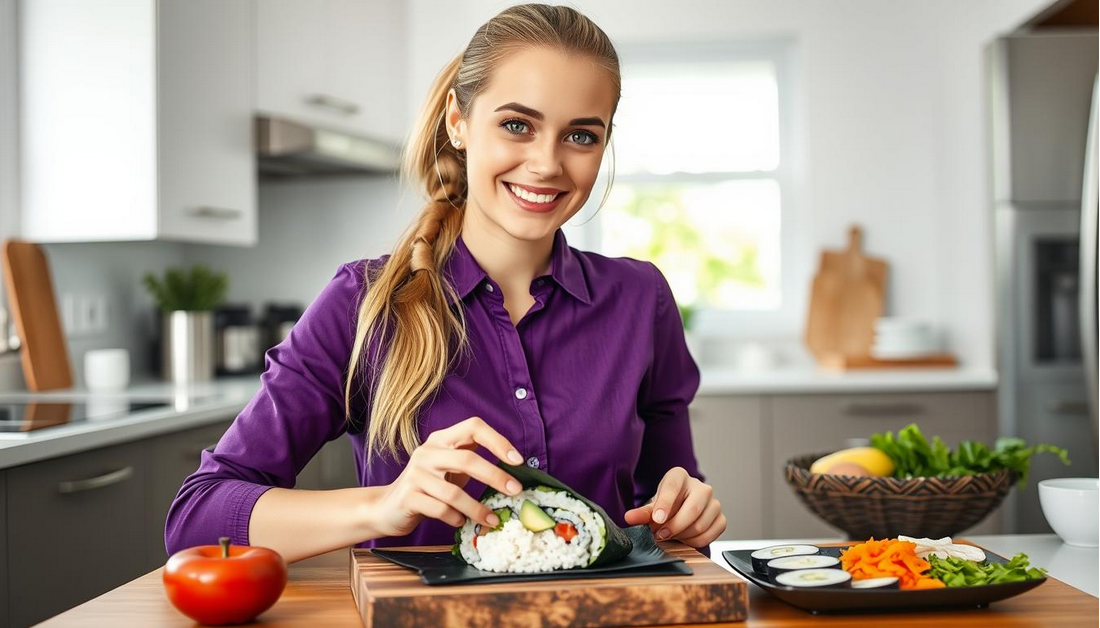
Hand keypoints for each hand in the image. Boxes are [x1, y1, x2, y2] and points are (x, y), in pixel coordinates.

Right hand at [368, 417, 524, 537]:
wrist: (387, 507)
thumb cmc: (429, 487)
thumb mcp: (450, 468)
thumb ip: (473, 462)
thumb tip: (514, 470)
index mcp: (441, 439)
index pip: (473, 426)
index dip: (498, 441)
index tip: (517, 460)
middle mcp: (427, 452)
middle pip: (467, 459)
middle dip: (495, 476)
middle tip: (515, 491)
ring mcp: (416, 474)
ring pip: (454, 492)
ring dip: (477, 508)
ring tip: (492, 519)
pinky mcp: (408, 497)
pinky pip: (439, 509)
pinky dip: (455, 518)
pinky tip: (462, 522)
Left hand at [623, 466, 724, 548]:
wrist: (681, 508)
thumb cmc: (666, 504)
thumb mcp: (652, 505)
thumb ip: (642, 513)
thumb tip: (629, 518)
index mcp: (680, 476)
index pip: (673, 488)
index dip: (665, 505)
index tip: (657, 519)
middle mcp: (701, 487)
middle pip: (692, 510)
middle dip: (674, 526)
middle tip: (659, 534)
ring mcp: (714, 503)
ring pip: (700, 525)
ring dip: (682, 535)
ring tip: (670, 534)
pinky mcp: (720, 518)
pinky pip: (709, 535)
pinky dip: (694, 542)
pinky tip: (683, 538)